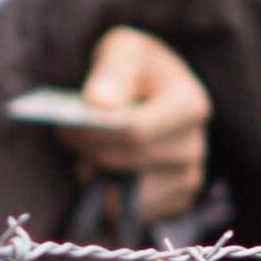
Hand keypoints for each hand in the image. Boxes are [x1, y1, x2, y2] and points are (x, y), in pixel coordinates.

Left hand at [64, 24, 212, 220]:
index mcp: (191, 105)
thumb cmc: (138, 67)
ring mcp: (187, 178)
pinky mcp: (173, 201)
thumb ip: (112, 71)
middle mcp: (195, 147)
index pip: (136, 131)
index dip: (95, 132)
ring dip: (98, 175)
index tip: (66, 124)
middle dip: (90, 151)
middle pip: (129, 162)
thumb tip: (99, 104)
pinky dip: (109, 195)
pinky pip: (131, 211)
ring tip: (85, 151)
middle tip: (66, 135)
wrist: (156, 89)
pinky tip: (103, 169)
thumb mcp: (124, 49)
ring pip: (128, 193)